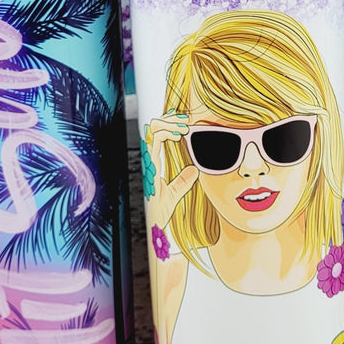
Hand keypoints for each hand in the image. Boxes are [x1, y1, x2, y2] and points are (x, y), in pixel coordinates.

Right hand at [145, 114, 198, 228]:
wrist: (157, 225)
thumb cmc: (161, 212)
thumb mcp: (175, 193)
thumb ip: (183, 181)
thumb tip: (194, 170)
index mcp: (154, 165)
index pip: (157, 137)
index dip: (167, 125)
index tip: (183, 122)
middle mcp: (150, 162)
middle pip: (153, 129)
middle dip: (168, 119)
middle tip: (184, 118)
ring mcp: (149, 163)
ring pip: (153, 131)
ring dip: (168, 123)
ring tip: (183, 124)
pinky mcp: (151, 167)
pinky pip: (154, 143)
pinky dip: (165, 134)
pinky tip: (177, 135)